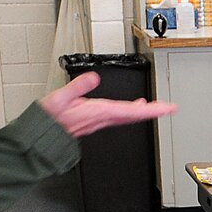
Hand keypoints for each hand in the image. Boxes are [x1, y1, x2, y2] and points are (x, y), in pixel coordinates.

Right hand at [38, 72, 176, 137]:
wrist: (42, 135)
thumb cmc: (49, 118)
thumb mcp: (61, 97)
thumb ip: (78, 87)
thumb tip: (94, 76)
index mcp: (99, 112)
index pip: (132, 111)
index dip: (152, 110)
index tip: (168, 109)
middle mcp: (103, 118)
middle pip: (135, 116)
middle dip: (153, 112)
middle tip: (170, 109)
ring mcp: (100, 121)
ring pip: (128, 117)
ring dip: (144, 112)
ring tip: (156, 107)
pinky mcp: (96, 121)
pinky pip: (120, 117)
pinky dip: (131, 112)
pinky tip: (133, 108)